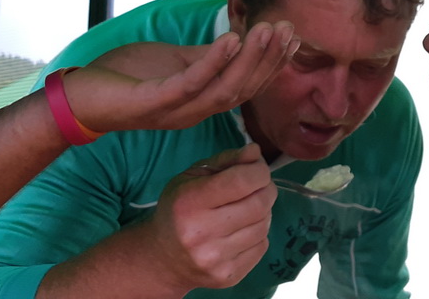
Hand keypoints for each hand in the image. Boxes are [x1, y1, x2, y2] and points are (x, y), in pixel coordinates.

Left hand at [63, 22, 296, 132]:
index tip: (291, 35)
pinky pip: (191, 84)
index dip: (271, 62)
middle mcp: (194, 112)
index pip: (247, 84)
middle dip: (268, 59)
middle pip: (243, 89)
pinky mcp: (154, 103)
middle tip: (287, 28)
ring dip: (249, 60)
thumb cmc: (126, 78)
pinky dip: (213, 62)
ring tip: (266, 30)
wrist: (80, 96)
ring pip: (224, 90)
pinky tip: (230, 39)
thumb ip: (205, 57)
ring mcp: (176, 111)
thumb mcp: (174, 62)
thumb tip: (237, 40)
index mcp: (201, 102)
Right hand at [143, 145, 276, 290]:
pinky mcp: (227, 276)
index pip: (241, 181)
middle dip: (266, 189)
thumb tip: (255, 152)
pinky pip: (262, 246)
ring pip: (263, 225)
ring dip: (264, 211)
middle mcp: (200, 233)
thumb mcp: (193, 177)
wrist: (162, 258)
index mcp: (189, 202)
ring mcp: (215, 258)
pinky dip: (258, 233)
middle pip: (258, 204)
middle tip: (260, 185)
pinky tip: (243, 229)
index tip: (258, 167)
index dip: (259, 170)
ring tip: (248, 207)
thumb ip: (226, 161)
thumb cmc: (179, 209)